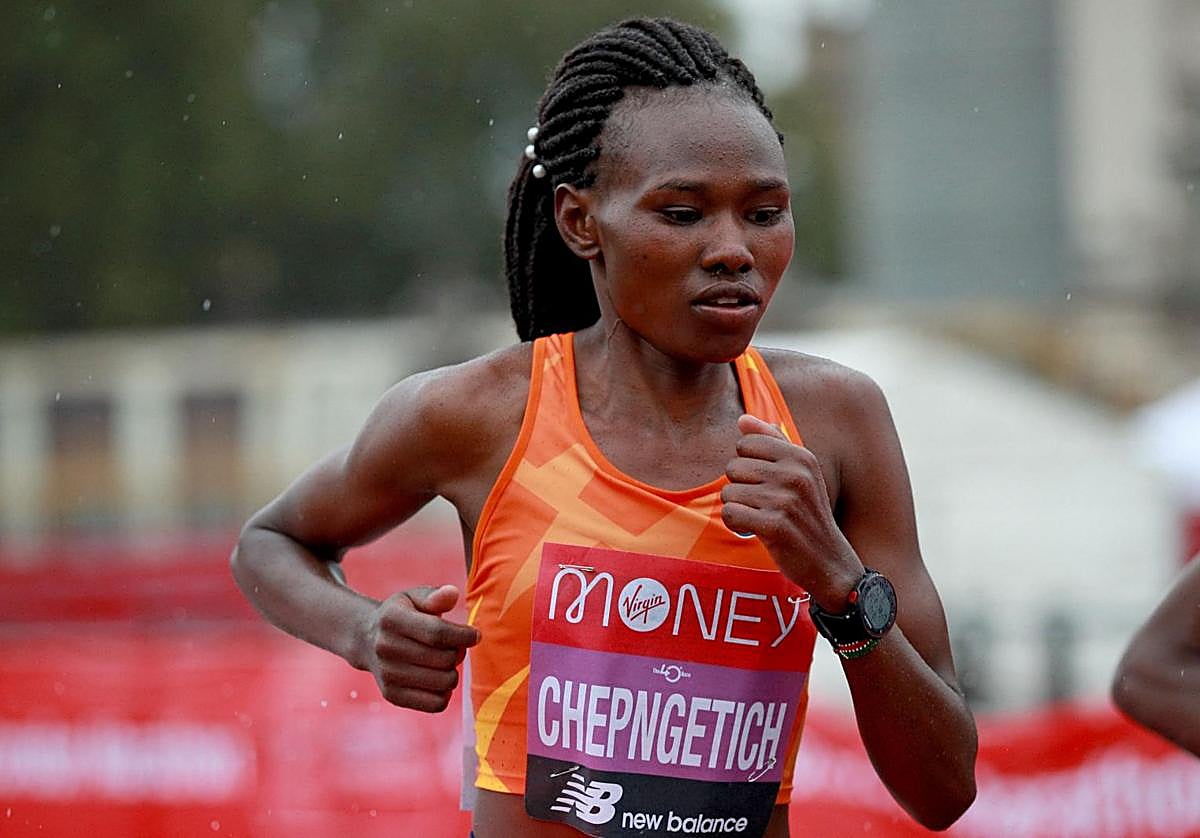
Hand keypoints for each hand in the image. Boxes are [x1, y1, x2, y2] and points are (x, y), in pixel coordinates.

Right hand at [362, 584, 479, 712]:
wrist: (367, 639)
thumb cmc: (402, 614)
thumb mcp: (414, 597)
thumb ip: (435, 596)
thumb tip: (452, 593)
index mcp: (392, 619)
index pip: (437, 633)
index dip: (464, 636)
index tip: (475, 635)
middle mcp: (386, 648)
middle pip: (444, 659)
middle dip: (459, 652)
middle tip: (456, 647)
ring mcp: (387, 674)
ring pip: (444, 682)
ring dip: (452, 672)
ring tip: (445, 661)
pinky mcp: (392, 695)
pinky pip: (436, 704)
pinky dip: (445, 693)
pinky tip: (438, 678)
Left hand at [721, 414, 863, 608]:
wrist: (829, 561)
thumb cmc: (807, 514)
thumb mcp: (799, 474)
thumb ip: (772, 442)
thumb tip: (743, 419)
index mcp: (801, 456)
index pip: (745, 443)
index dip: (746, 465)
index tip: (763, 483)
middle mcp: (795, 474)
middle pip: (733, 467)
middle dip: (739, 489)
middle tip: (761, 505)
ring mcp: (786, 500)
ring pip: (728, 492)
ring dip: (737, 509)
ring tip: (759, 518)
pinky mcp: (775, 525)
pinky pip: (730, 514)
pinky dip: (736, 525)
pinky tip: (753, 531)